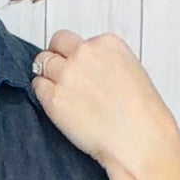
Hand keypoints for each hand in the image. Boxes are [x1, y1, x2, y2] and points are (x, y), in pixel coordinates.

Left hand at [29, 28, 179, 179]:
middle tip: (62, 74)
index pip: (78, 40)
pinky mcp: (54, 98)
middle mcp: (85, 54)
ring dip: (48, 75)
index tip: (79, 68)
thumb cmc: (141, 115)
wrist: (138, 140)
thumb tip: (89, 68)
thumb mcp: (131, 72)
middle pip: (56, 44)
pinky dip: (43, 94)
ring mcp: (67, 75)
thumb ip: (106, 63)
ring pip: (42, 63)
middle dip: (58, 57)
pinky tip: (57, 105)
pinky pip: (37, 87)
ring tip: (61, 92)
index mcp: (107, 43)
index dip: (76, 55)